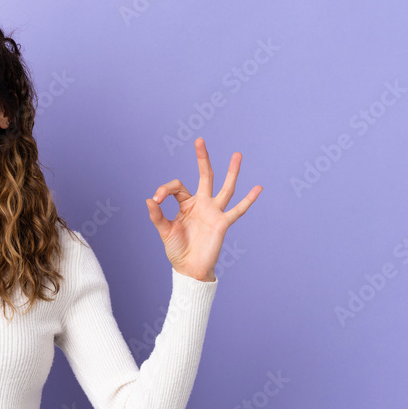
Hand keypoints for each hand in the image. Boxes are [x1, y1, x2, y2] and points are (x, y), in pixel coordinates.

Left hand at [145, 137, 261, 281]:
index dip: (164, 190)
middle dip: (202, 159)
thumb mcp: (164, 231)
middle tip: (200, 140)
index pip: (177, 187)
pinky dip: (248, 200)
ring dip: (231, 171)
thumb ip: (157, 216)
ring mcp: (214, 212)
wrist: (189, 268)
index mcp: (186, 204)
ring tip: (237, 154)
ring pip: (225, 188)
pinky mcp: (222, 223)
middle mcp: (202, 204)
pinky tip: (258, 188)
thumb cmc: (177, 250)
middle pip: (204, 176)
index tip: (156, 200)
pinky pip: (238, 211)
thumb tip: (149, 199)